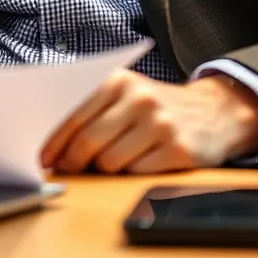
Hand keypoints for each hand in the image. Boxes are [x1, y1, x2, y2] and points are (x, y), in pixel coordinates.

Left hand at [40, 70, 257, 174]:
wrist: (214, 112)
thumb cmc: (156, 106)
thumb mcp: (126, 94)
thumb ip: (92, 110)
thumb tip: (54, 146)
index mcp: (119, 80)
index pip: (75, 115)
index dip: (54, 141)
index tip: (44, 159)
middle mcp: (140, 98)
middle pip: (88, 142)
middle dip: (72, 162)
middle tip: (67, 171)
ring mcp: (161, 124)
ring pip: (110, 163)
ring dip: (104, 170)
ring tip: (113, 161)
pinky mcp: (179, 151)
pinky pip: (137, 176)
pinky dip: (131, 176)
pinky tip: (139, 164)